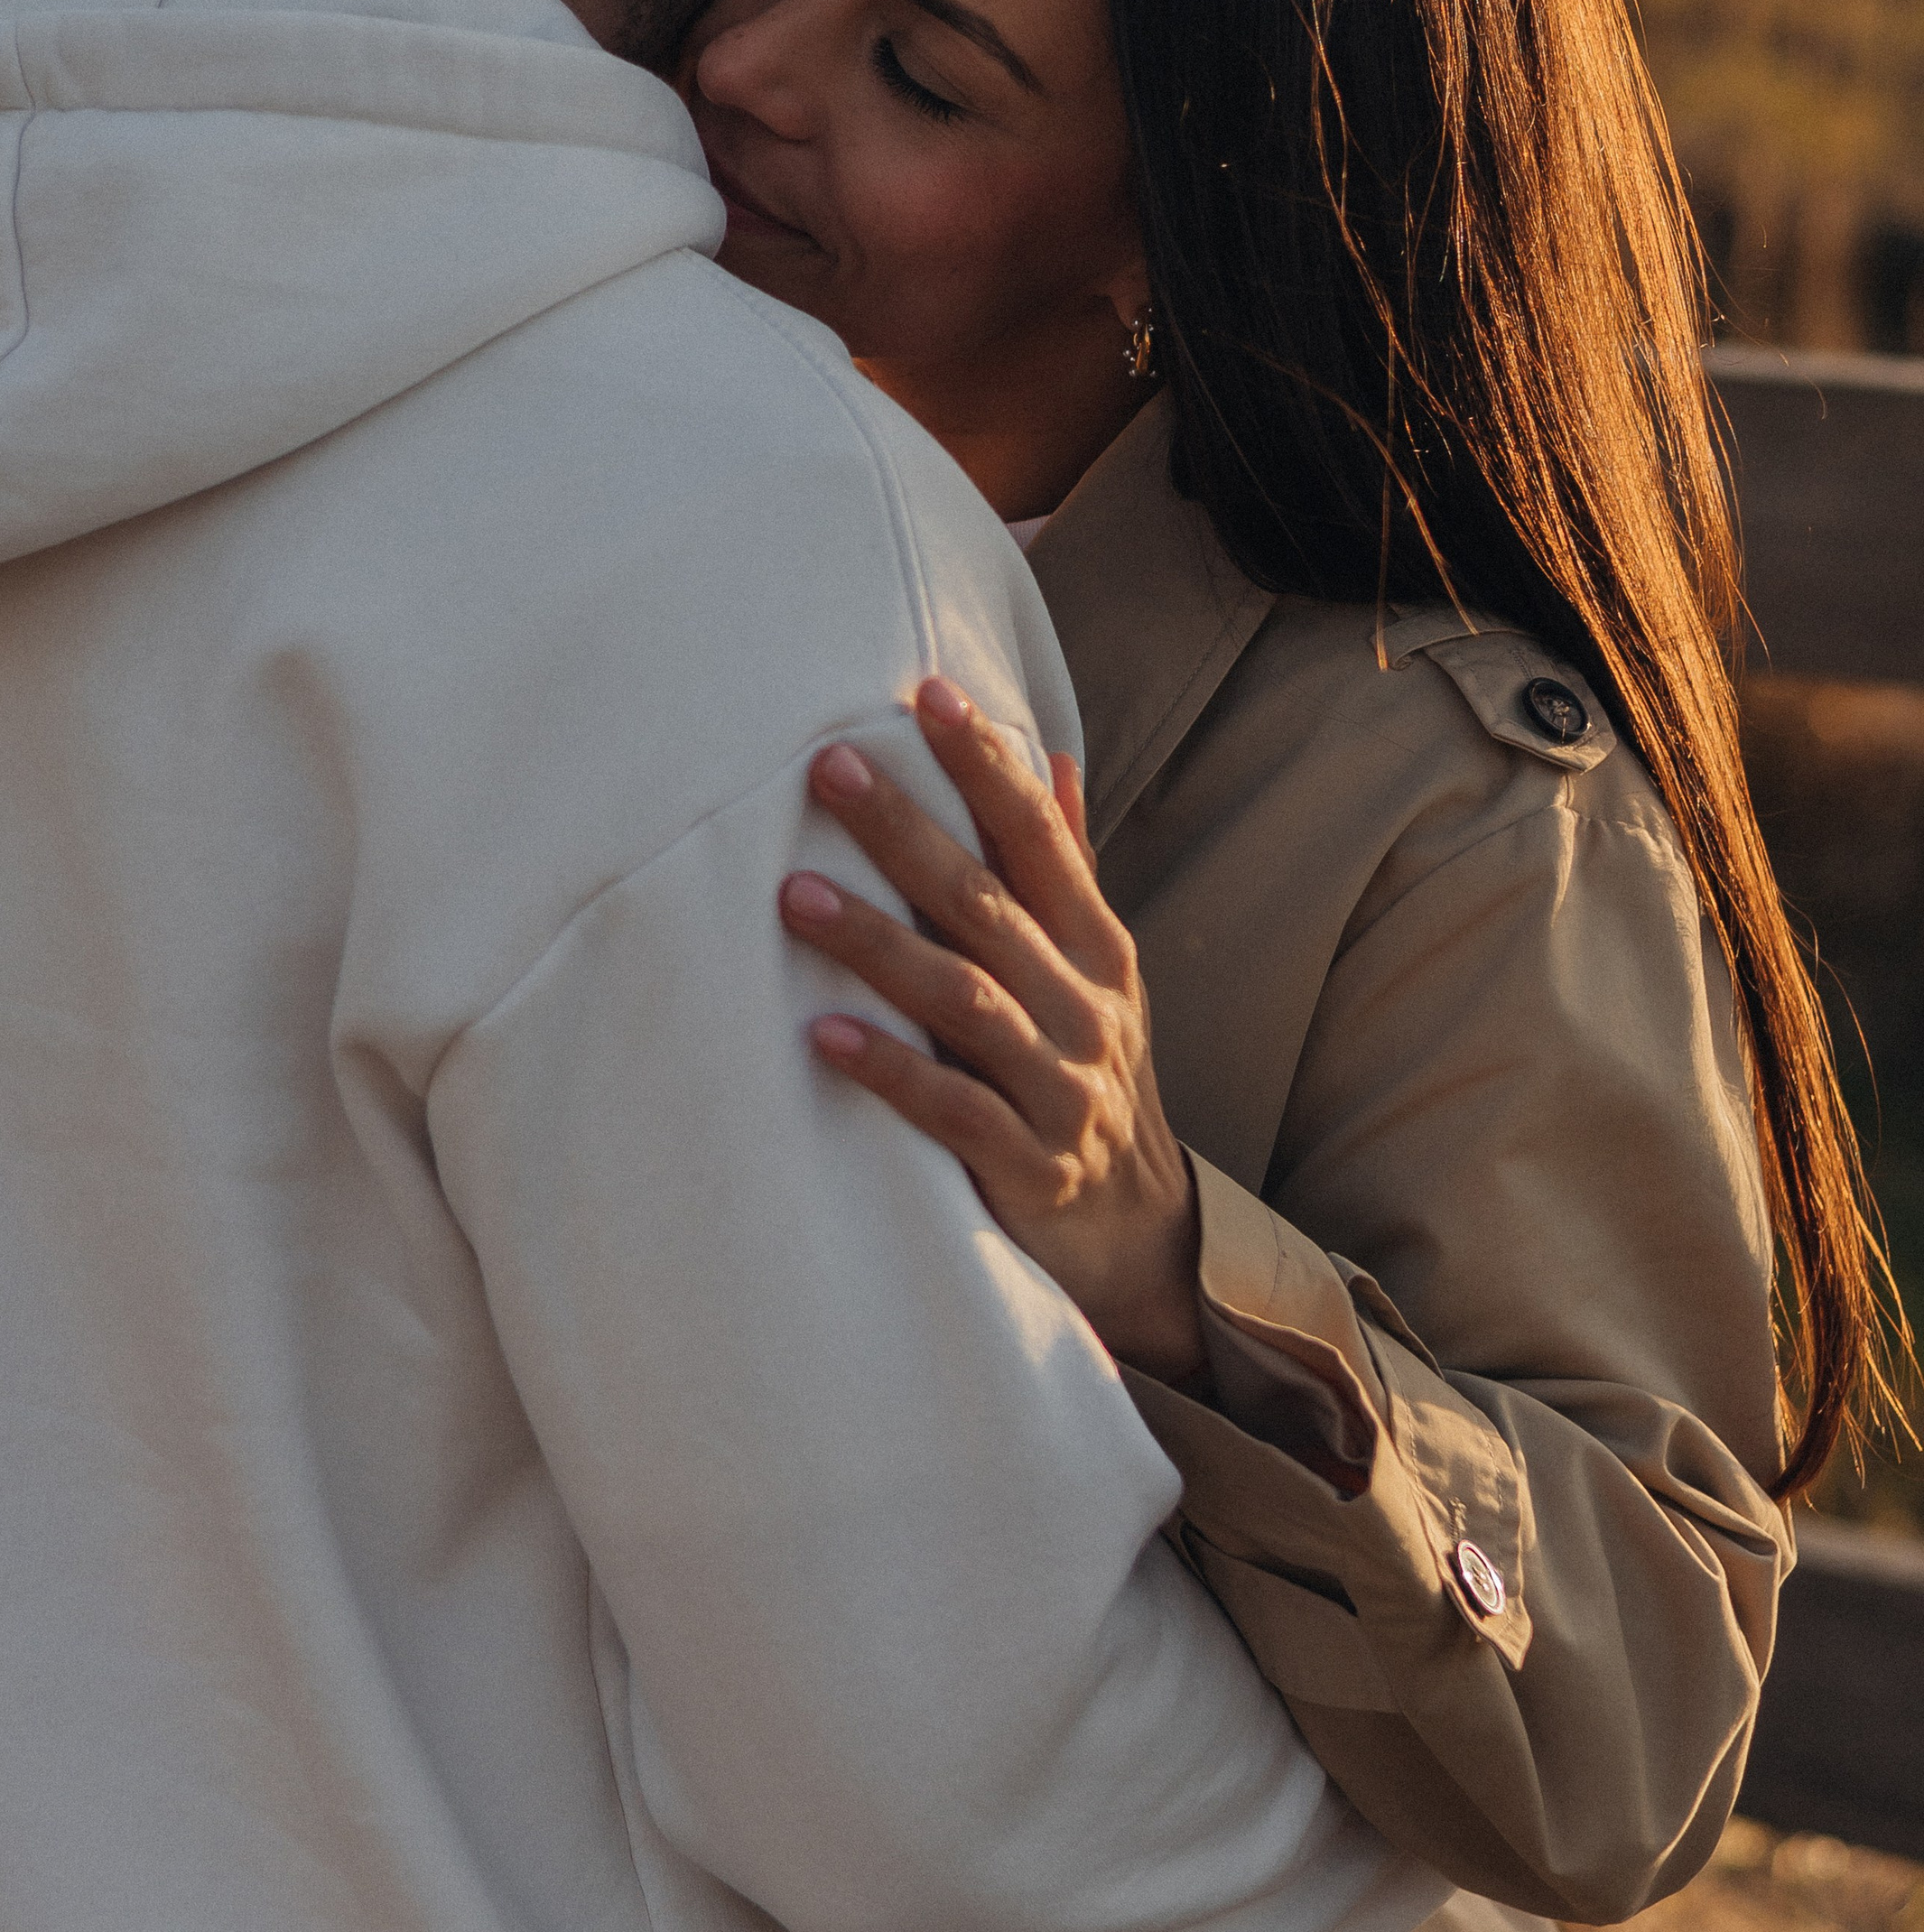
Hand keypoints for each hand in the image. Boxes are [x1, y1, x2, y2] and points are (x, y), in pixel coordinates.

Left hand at [781, 679, 1204, 1381]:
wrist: (1138, 1238)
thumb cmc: (1089, 1077)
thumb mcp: (1094, 973)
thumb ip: (1064, 869)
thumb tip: (1050, 756)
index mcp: (1097, 948)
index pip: (1041, 838)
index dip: (989, 765)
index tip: (929, 693)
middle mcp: (1086, 1007)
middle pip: (987, 903)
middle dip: (907, 829)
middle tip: (828, 766)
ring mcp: (1062, 1088)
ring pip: (965, 1000)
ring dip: (877, 943)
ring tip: (794, 895)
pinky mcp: (1029, 1166)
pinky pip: (953, 1112)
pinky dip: (888, 1071)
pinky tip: (821, 1036)